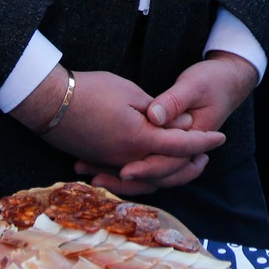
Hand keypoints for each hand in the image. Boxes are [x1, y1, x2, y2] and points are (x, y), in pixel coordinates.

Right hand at [13, 66, 223, 183]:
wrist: (48, 102)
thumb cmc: (90, 90)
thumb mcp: (130, 93)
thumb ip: (157, 112)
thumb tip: (179, 126)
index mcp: (139, 140)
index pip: (180, 145)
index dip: (203, 141)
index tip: (220, 137)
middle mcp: (127, 159)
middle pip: (166, 171)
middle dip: (189, 164)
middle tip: (205, 155)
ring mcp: (111, 163)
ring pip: (148, 178)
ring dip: (168, 172)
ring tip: (183, 161)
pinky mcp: (99, 161)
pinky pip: (128, 176)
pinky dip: (144, 175)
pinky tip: (150, 167)